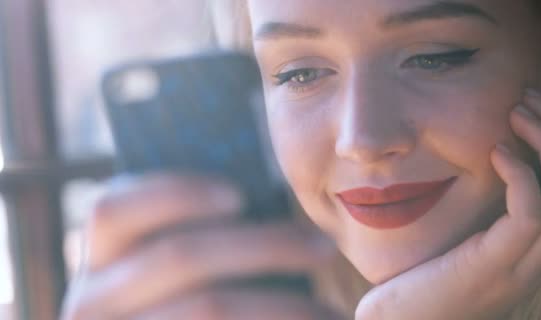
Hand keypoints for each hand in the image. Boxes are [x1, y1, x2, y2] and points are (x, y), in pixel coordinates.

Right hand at [61, 173, 342, 319]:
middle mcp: (92, 300)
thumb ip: (201, 233)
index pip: (112, 210)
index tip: (239, 196)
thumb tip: (259, 198)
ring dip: (283, 304)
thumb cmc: (186, 296)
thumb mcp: (174, 266)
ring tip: (328, 304)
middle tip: (324, 247)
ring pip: (210, 307)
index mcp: (99, 257)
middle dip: (265, 245)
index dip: (176, 194)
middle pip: (180, 257)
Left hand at [355, 90, 540, 319]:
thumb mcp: (473, 234)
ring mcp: (526, 265)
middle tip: (530, 97)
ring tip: (518, 111)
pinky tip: (496, 151)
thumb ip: (495, 204)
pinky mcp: (495, 267)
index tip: (538, 106)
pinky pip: (530, 213)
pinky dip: (521, 173)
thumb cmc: (430, 274)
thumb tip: (499, 148)